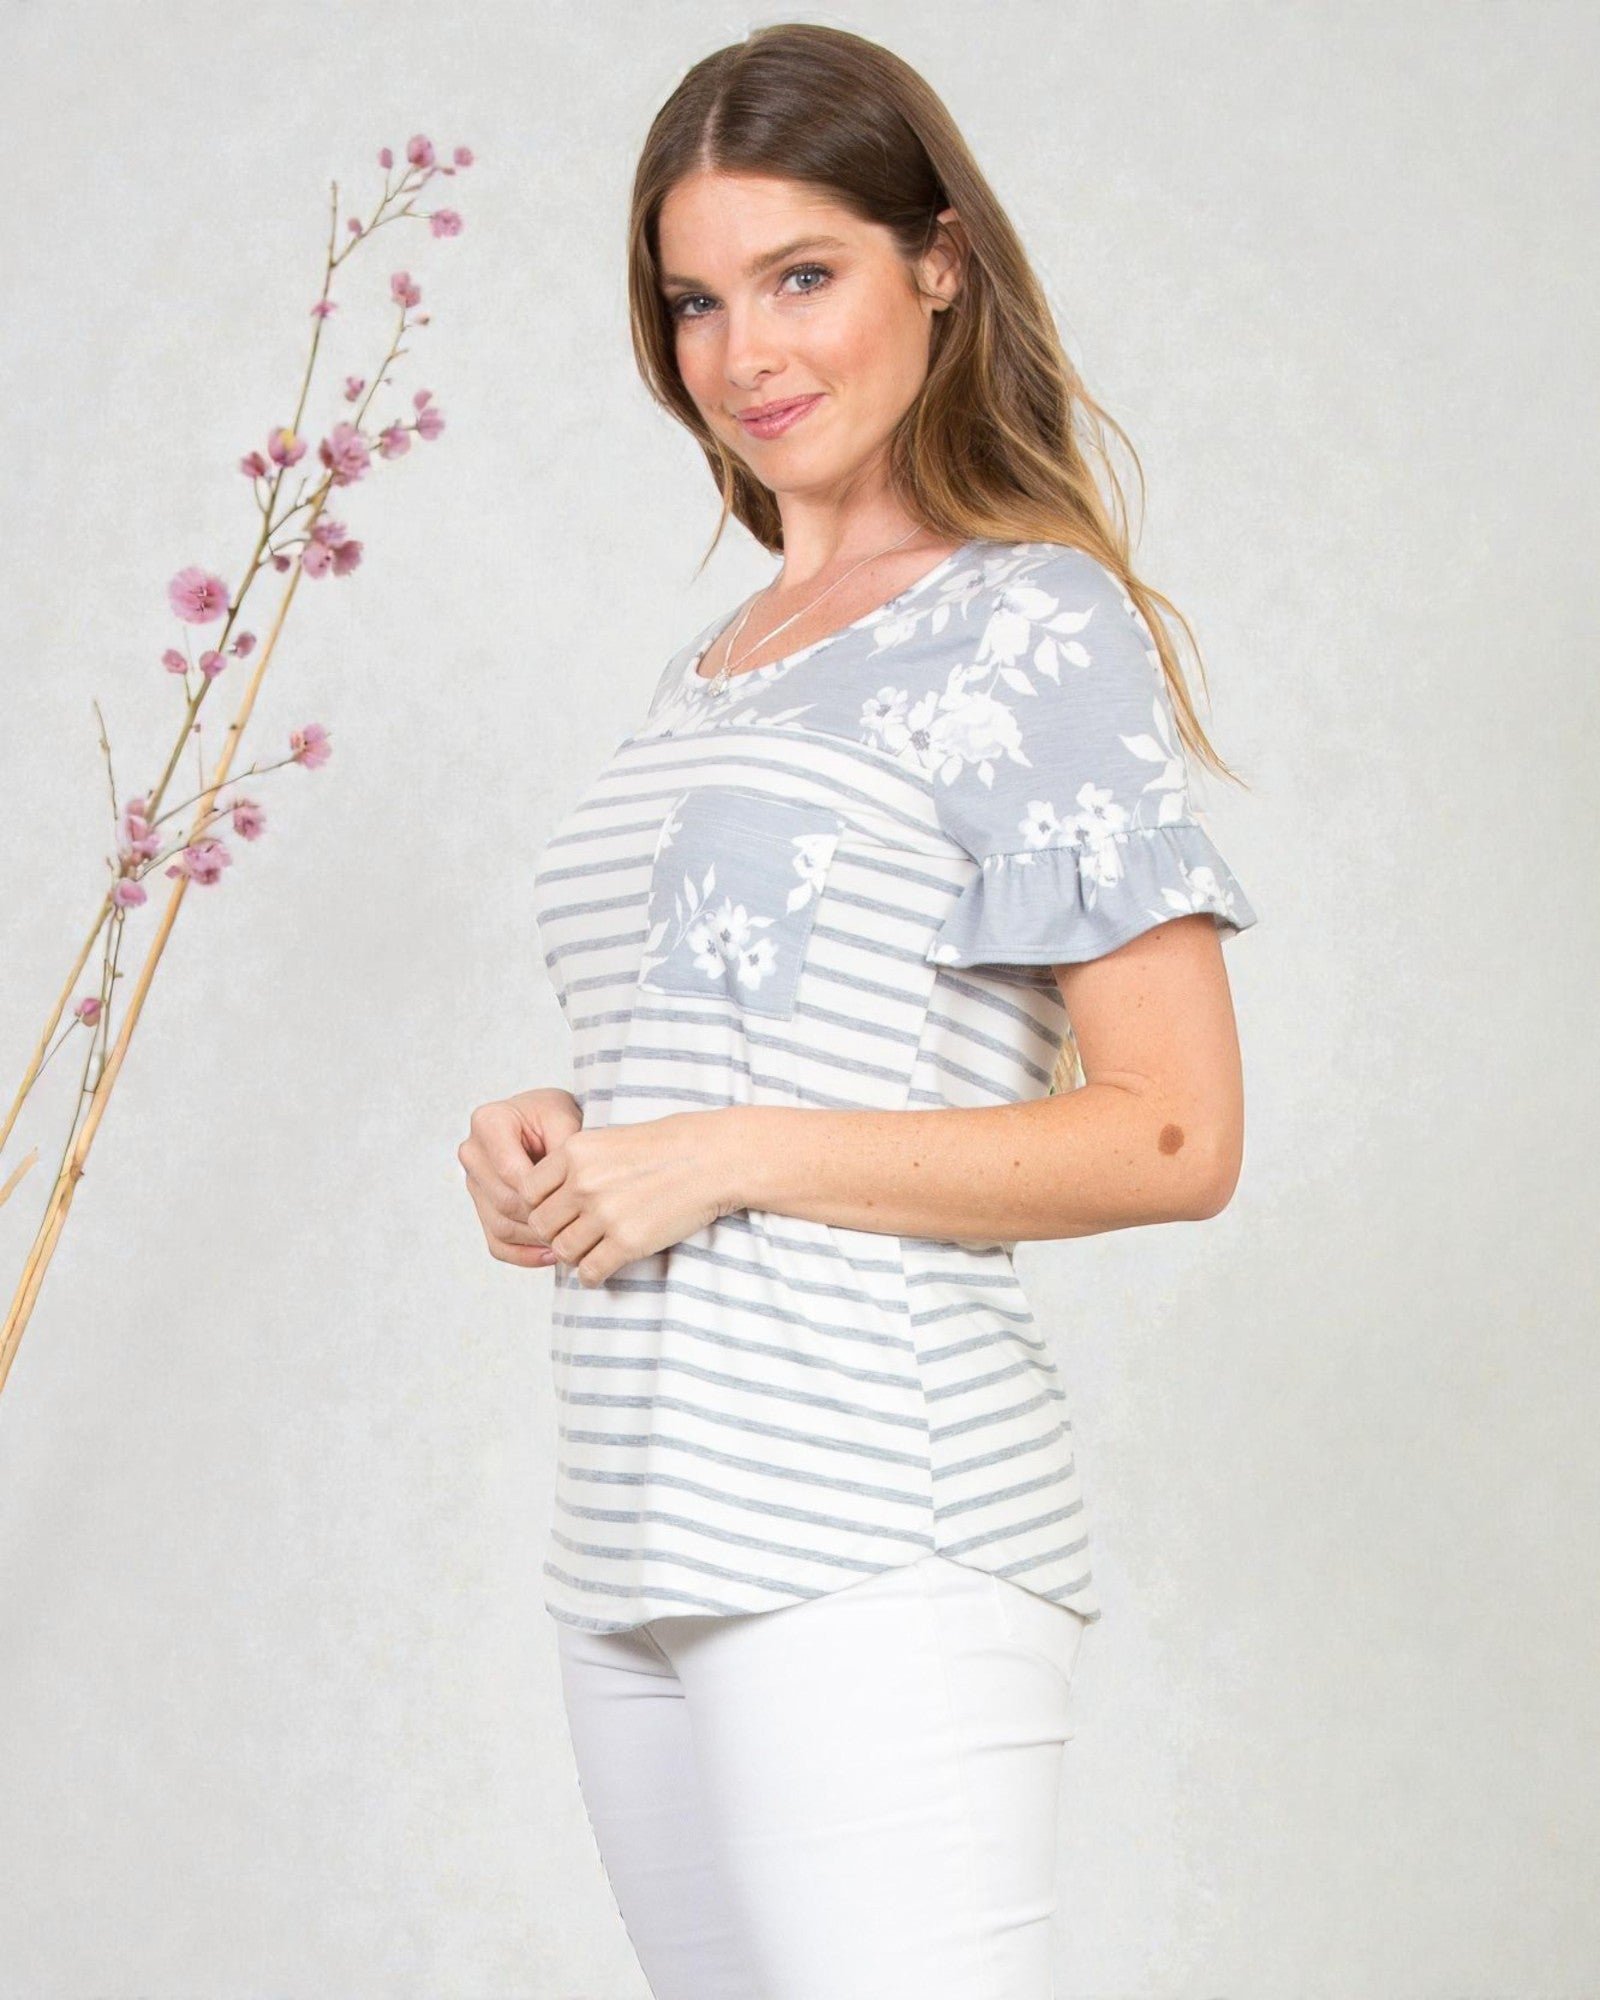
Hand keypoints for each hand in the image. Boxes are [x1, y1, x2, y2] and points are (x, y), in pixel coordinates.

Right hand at [457, 1086, 584, 1269]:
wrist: (545, 1120)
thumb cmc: (555, 1116)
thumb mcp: (566, 1117)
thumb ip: (565, 1148)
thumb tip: (569, 1191)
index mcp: (488, 1123)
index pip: (510, 1171)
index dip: (542, 1192)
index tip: (575, 1201)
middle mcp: (473, 1153)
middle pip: (504, 1201)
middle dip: (542, 1218)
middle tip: (578, 1226)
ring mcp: (474, 1183)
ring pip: (501, 1226)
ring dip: (536, 1239)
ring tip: (570, 1240)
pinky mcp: (482, 1207)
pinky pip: (497, 1243)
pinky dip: (524, 1254)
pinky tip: (551, 1253)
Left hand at [523, 1110, 743, 1287]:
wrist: (713, 1157)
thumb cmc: (667, 1146)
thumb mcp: (611, 1139)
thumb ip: (577, 1165)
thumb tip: (551, 1199)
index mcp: (575, 1152)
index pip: (527, 1191)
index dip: (539, 1205)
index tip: (558, 1211)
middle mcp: (583, 1183)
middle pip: (541, 1224)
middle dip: (554, 1233)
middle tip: (573, 1234)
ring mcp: (605, 1214)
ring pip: (563, 1251)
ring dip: (574, 1256)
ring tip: (591, 1251)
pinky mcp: (628, 1242)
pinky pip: (590, 1272)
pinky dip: (592, 1276)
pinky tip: (602, 1269)